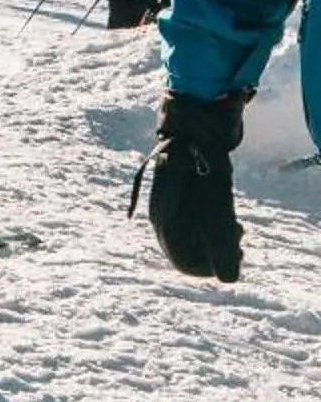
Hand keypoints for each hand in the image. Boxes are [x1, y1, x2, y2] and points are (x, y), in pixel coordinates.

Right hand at [141, 91, 244, 281]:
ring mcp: (172, 201)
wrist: (197, 123)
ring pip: (195, 234)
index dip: (210, 267)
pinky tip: (231, 218)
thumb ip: (222, 251)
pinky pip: (197, 219)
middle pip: (189, 249)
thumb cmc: (203, 166)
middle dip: (217, 252)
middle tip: (239, 240)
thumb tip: (228, 278)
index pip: (183, 261)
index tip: (233, 260)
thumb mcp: (219, 213)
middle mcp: (163, 214)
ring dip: (219, 238)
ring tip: (238, 228)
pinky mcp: (183, 191)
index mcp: (164, 221)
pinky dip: (215, 224)